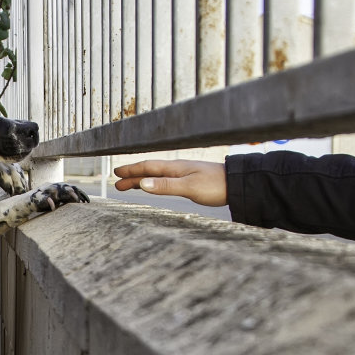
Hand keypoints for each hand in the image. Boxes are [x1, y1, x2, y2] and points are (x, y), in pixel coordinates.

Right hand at [112, 160, 226, 206]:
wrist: (237, 184)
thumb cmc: (215, 185)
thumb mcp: (188, 187)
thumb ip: (165, 186)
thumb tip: (143, 184)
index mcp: (174, 168)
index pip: (147, 168)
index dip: (131, 170)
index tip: (117, 173)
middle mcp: (177, 169)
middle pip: (149, 171)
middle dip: (132, 176)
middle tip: (117, 182)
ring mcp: (183, 174)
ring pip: (157, 176)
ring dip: (142, 180)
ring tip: (130, 185)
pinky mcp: (190, 180)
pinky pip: (165, 180)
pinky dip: (154, 182)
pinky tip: (155, 185)